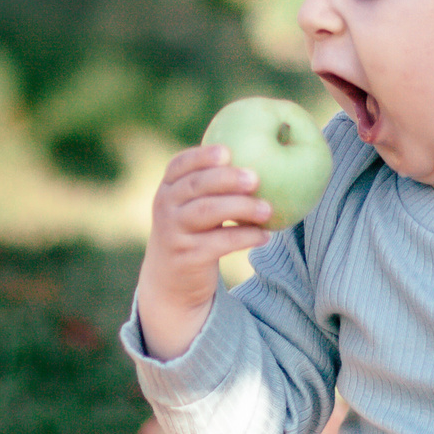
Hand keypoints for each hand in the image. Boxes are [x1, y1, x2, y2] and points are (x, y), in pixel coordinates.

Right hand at [136, 145, 274, 360]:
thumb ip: (213, 185)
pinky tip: (264, 235)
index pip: (180, 164)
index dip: (202, 156)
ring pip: (207, 212)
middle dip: (226, 179)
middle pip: (195, 186)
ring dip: (240, 208)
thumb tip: (261, 157)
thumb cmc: (194, 233)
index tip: (228, 152)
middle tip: (255, 178)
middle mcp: (166, 207)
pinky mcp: (187, 257)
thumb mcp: (192, 207)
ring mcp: (174, 232)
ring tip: (267, 210)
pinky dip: (244, 237)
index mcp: (168, 188)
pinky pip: (218, 243)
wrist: (171, 281)